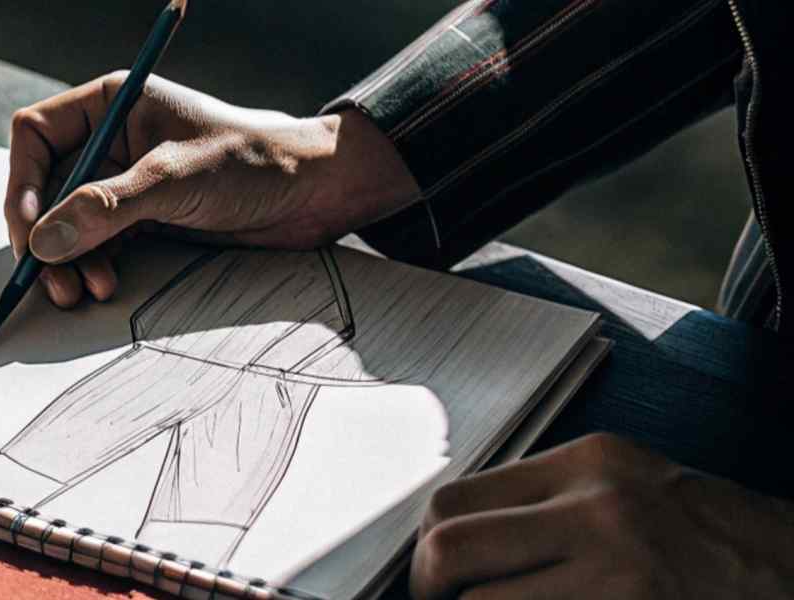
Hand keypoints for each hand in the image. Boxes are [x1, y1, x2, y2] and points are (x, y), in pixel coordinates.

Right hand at [3, 72, 419, 307]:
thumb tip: (44, 241)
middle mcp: (109, 139)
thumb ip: (105, 209)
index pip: (35, 136)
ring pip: (65, 222)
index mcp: (110, 104)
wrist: (313, 193)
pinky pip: (94, 243)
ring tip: (80, 290)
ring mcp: (123, 180)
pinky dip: (90, 265)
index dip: (24, 183)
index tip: (31, 229)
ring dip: (66, 259)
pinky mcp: (141, 216)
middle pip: (44, 187)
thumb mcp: (173, 179)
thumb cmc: (252, 161)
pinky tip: (102, 284)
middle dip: (44, 235)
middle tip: (46, 277)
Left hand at [411, 433, 793, 598]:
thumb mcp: (618, 490)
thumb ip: (538, 503)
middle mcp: (600, 510)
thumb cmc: (701, 537)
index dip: (425, 549)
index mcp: (587, 465)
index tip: (432, 576)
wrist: (789, 570)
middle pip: (449, 550)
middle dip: (433, 590)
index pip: (453, 500)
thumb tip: (442, 539)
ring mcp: (619, 570)